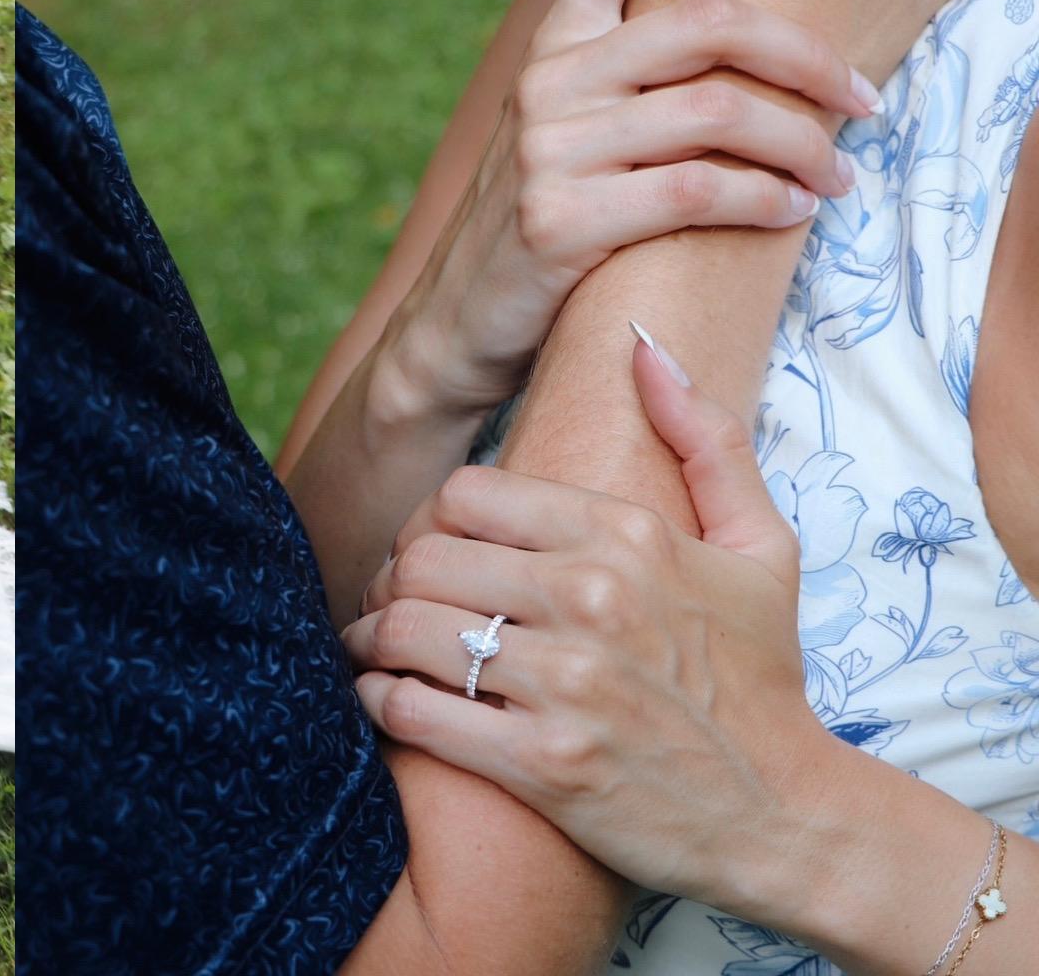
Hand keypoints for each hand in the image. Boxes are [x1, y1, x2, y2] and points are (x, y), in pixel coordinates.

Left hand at [345, 334, 833, 917]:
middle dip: (393, 579)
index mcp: (626, 535)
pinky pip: (415, 708)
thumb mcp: (760, 544)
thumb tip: (645, 344)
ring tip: (374, 647)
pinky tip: (384, 696)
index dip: (433, 520)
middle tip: (391, 600)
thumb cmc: (763, 677)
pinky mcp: (544, 764)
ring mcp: (566, 684)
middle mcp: (591, 598)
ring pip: (408, 628)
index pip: (465, 494)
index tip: (434, 549)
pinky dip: (380, 699)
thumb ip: (705, 436)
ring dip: (373, 639)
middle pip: (424, 557)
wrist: (790, 819)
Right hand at [385, 0, 876, 415]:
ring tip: (835, 174)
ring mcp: (548, 149)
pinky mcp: (560, 221)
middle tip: (860, 97)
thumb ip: (621, 68)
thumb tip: (732, 29)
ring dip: (803, 145)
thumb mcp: (561, 123)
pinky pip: (695, 190)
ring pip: (716, 113)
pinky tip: (791, 210)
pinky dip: (763, 198)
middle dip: (807, 57)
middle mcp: (548, 81)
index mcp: (555, 44)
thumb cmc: (545, 218)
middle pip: (708, 25)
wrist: (461, 320)